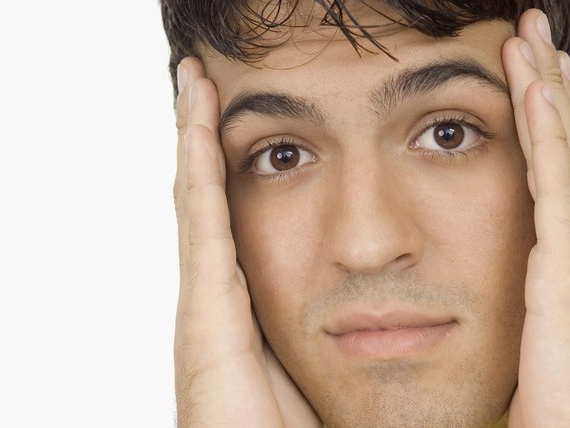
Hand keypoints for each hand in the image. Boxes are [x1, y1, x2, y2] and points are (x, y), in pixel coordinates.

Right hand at [173, 57, 320, 426]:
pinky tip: (198, 121)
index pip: (231, 217)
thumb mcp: (320, 367)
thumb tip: (376, 308)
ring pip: (197, 197)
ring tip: (193, 82)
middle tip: (201, 82)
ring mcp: (204, 299)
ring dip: (193, 135)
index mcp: (241, 305)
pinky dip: (196, 167)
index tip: (235, 118)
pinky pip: (203, 222)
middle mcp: (215, 295)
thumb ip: (333, 332)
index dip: (226, 166)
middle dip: (201, 136)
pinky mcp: (205, 309)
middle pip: (207, 196)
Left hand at [502, 9, 569, 426]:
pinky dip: (545, 131)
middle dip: (547, 84)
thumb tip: (496, 294)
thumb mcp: (537, 334)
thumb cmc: (559, 400)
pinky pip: (553, 181)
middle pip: (564, 145)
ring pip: (560, 149)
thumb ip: (523, 302)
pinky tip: (531, 86)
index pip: (558, 170)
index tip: (530, 78)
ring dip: (543, 87)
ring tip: (528, 36)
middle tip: (532, 34)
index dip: (548, 120)